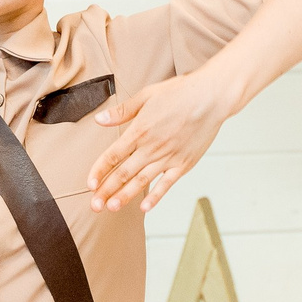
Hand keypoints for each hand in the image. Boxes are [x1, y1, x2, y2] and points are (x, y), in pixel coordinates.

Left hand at [85, 70, 235, 212]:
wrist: (211, 97)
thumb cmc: (180, 93)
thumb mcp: (147, 95)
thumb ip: (122, 111)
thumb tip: (100, 120)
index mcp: (139, 131)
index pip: (112, 155)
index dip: (99, 171)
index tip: (90, 184)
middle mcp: (152, 147)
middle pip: (123, 173)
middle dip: (106, 191)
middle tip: (94, 205)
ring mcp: (168, 157)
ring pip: (141, 181)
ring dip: (125, 196)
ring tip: (111, 208)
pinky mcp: (184, 163)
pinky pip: (166, 184)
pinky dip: (155, 197)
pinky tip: (144, 208)